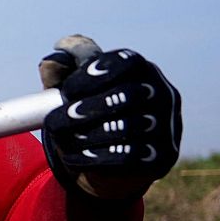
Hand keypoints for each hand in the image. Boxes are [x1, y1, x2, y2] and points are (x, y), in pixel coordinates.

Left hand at [39, 35, 181, 198]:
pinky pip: (128, 157)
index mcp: (142, 71)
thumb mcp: (74, 90)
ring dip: (87, 135)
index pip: (127, 63)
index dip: (94, 75)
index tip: (67, 91)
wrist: (111, 158)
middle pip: (128, 95)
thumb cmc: (91, 114)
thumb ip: (61, 73)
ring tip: (61, 140)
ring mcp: (168, 126)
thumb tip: (51, 62)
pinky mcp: (163, 155)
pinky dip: (94, 158)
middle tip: (56, 120)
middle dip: (88, 108)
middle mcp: (163, 94)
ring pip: (128, 128)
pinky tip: (71, 158)